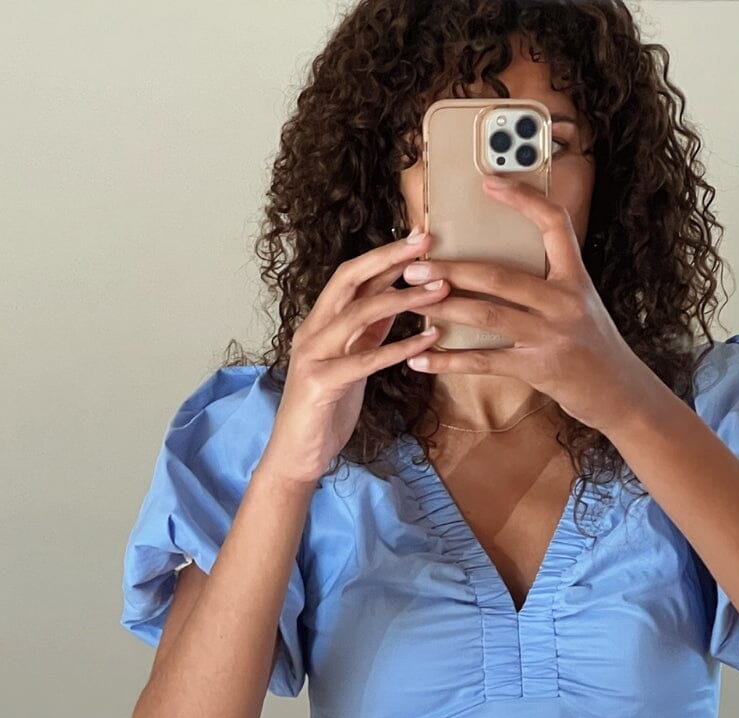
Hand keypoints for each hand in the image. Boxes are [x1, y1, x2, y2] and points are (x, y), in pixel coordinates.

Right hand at [259, 232, 452, 485]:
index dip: (384, 255)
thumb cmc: (325, 412)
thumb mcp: (351, 364)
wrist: (296, 456)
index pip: (350, 276)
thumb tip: (396, 301)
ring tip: (441, 291)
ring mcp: (313, 356)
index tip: (419, 239)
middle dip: (390, 258)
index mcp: (319, 324)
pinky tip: (430, 339)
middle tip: (428, 243)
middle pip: (349, 278)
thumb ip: (368, 334)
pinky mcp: (321, 384)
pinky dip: (400, 347)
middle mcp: (312, 331)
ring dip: (404, 298)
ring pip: (359, 313)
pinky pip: (366, 359)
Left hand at [400, 177, 652, 437]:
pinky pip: (486, 361)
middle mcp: (566, 301)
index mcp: (576, 277)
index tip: (489, 182)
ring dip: (445, 308)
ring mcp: (552, 336)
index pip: (553, 223)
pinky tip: (421, 360)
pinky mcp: (539, 369)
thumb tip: (492, 268)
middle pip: (501, 276)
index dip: (522, 199)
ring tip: (410, 302)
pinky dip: (450, 361)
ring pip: (488, 315)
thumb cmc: (592, 346)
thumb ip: (547, 284)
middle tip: (414, 266)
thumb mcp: (579, 304)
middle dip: (453, 270)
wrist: (621, 394)